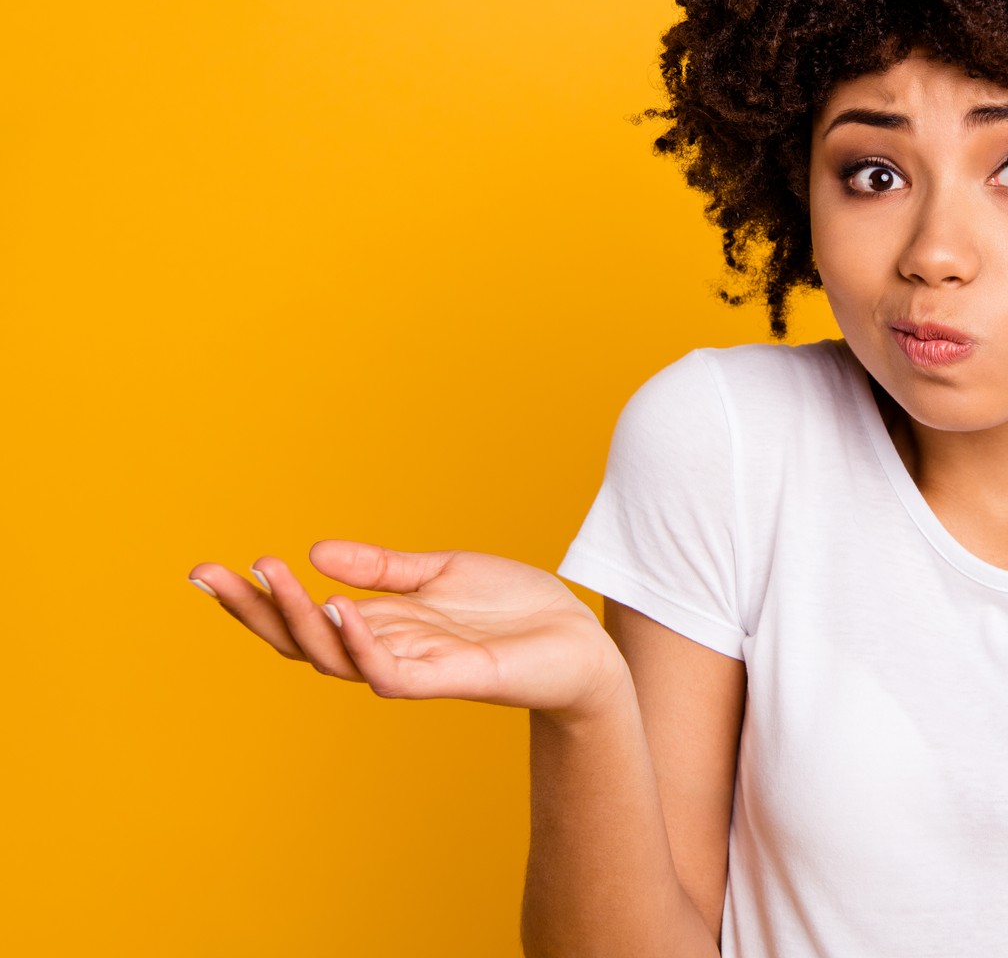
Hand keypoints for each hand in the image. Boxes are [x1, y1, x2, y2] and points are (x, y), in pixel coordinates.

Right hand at [187, 541, 629, 718]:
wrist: (579, 643)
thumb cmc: (514, 612)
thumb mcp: (441, 573)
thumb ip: (383, 568)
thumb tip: (316, 551)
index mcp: (380, 624)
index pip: (300, 616)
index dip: (254, 597)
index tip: (206, 568)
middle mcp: (385, 651)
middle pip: (299, 641)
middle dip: (253, 610)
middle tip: (210, 574)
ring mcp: (413, 669)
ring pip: (335, 656)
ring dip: (300, 618)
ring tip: (274, 576)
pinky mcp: (448, 680)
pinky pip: (390, 672)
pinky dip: (361, 643)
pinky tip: (340, 609)